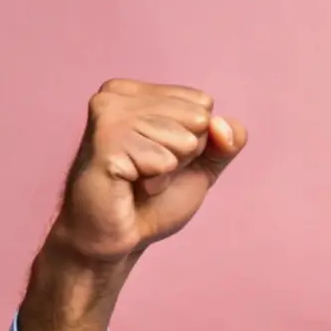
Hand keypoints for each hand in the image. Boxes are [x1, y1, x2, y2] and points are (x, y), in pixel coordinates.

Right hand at [18, 80, 248, 330]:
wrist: (117, 238)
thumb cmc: (153, 199)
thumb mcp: (201, 164)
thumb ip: (225, 141)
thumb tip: (222, 125)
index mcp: (135, 91)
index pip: (203, 103)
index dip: (195, 140)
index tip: (160, 157)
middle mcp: (116, 94)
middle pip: (198, 118)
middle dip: (185, 154)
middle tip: (148, 170)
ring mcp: (107, 115)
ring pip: (184, 138)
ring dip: (169, 170)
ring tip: (138, 178)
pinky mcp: (104, 142)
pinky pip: (164, 159)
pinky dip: (156, 181)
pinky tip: (130, 185)